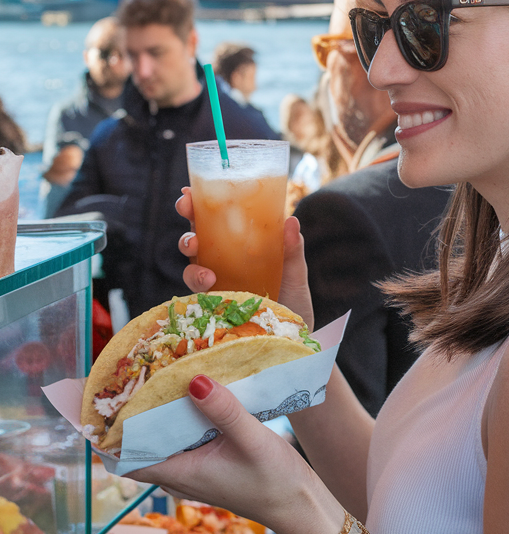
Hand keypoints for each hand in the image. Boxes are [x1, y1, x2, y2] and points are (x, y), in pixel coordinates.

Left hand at [127, 374, 342, 533]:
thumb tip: (192, 379)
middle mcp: (182, 473)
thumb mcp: (251, 441)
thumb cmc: (276, 482)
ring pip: (164, 439)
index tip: (100, 404)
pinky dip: (182, 418)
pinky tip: (193, 393)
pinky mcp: (212, 461)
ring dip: (158, 414)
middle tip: (131, 375)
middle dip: (133, 414)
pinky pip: (185, 437)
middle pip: (143, 444)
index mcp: (180, 473)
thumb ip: (223, 411)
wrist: (302, 507)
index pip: (126, 459)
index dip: (108, 436)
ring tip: (157, 376)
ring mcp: (196, 468)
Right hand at [176, 187, 313, 329]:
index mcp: (241, 246)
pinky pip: (195, 291)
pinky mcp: (210, 305)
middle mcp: (223, 261)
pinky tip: (209, 282)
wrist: (292, 344)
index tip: (191, 189)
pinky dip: (197, 282)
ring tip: (196, 247)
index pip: (218, 219)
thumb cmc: (293, 304)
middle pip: (198, 232)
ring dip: (188, 246)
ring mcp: (216, 283)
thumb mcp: (296, 275)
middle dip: (187, 216)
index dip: (201, 203)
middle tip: (186, 207)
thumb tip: (291, 220)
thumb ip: (292, 251)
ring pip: (191, 260)